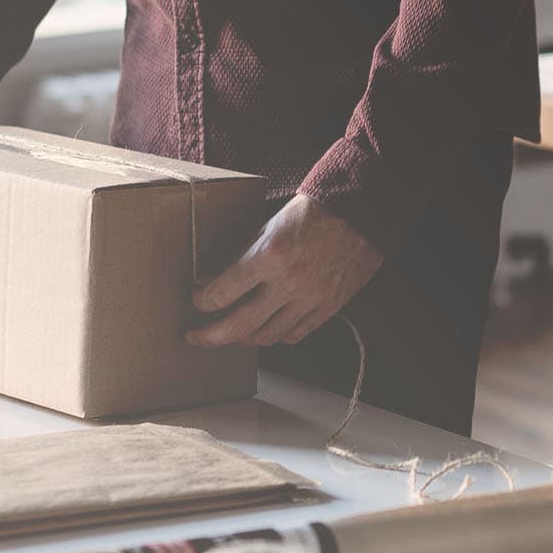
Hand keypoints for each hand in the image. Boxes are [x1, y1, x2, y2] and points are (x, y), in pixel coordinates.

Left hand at [188, 195, 383, 347]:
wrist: (357, 213)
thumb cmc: (310, 215)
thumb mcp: (268, 228)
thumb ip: (243, 258)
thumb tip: (214, 282)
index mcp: (269, 255)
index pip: (222, 293)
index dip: (201, 301)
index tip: (197, 301)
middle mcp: (289, 281)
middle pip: (239, 326)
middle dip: (210, 336)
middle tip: (196, 337)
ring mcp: (310, 298)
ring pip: (266, 337)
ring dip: (243, 339)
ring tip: (231, 334)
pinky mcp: (328, 307)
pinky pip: (295, 335)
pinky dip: (275, 337)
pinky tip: (265, 330)